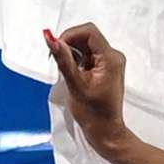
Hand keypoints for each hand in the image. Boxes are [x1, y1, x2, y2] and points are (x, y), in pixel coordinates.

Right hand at [43, 25, 131, 154]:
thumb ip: (63, 59)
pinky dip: (76, 60)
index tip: (56, 48)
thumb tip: (51, 38)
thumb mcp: (74, 84)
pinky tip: (72, 74)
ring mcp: (110, 62)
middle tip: (56, 60)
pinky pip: (88, 55)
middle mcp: (113, 56)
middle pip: (87, 37)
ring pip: (86, 45)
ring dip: (71, 53)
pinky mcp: (104, 68)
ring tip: (65, 71)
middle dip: (69, 44)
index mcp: (110, 58)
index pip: (89, 32)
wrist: (105, 131)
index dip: (69, 35)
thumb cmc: (93, 113)